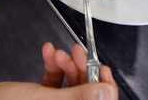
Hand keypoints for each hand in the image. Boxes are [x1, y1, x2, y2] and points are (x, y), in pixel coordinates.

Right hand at [0, 43, 117, 99]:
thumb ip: (77, 97)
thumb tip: (106, 92)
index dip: (105, 87)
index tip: (102, 67)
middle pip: (86, 92)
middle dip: (82, 69)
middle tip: (75, 52)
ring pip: (71, 85)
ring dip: (66, 64)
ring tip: (55, 52)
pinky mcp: (41, 99)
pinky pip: (55, 82)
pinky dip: (52, 65)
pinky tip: (47, 53)